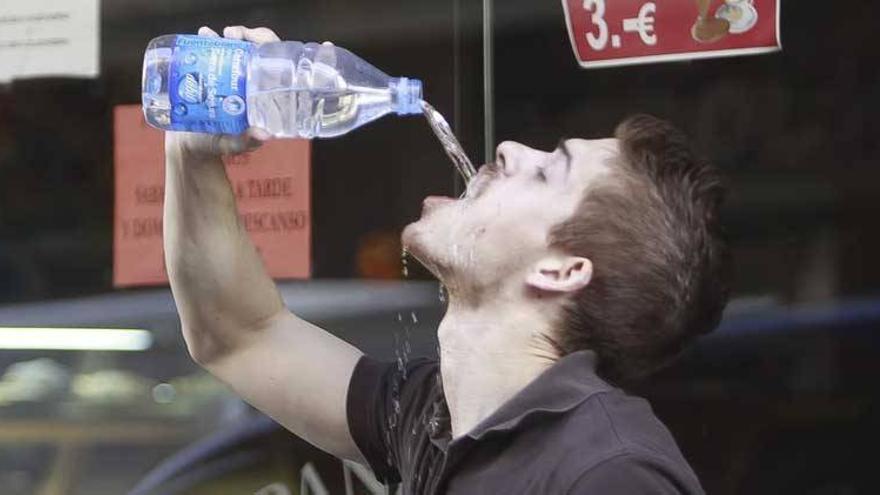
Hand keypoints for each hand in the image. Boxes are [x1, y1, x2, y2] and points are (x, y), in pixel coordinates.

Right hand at [165, 26, 280, 157]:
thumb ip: (246, 141)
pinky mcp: (208, 74)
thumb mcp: (231, 144)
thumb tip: (265, 135)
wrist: (188, 145)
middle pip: (254, 49)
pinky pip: (210, 52)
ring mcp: (227, 76)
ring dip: (225, 36)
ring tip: (213, 34)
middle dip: (247, 35)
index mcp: (260, 95)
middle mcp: (247, 82)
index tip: (260, 38)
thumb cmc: (215, 145)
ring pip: (232, 47)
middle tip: (233, 34)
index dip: (271, 45)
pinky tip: (203, 34)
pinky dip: (207, 40)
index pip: (274, 63)